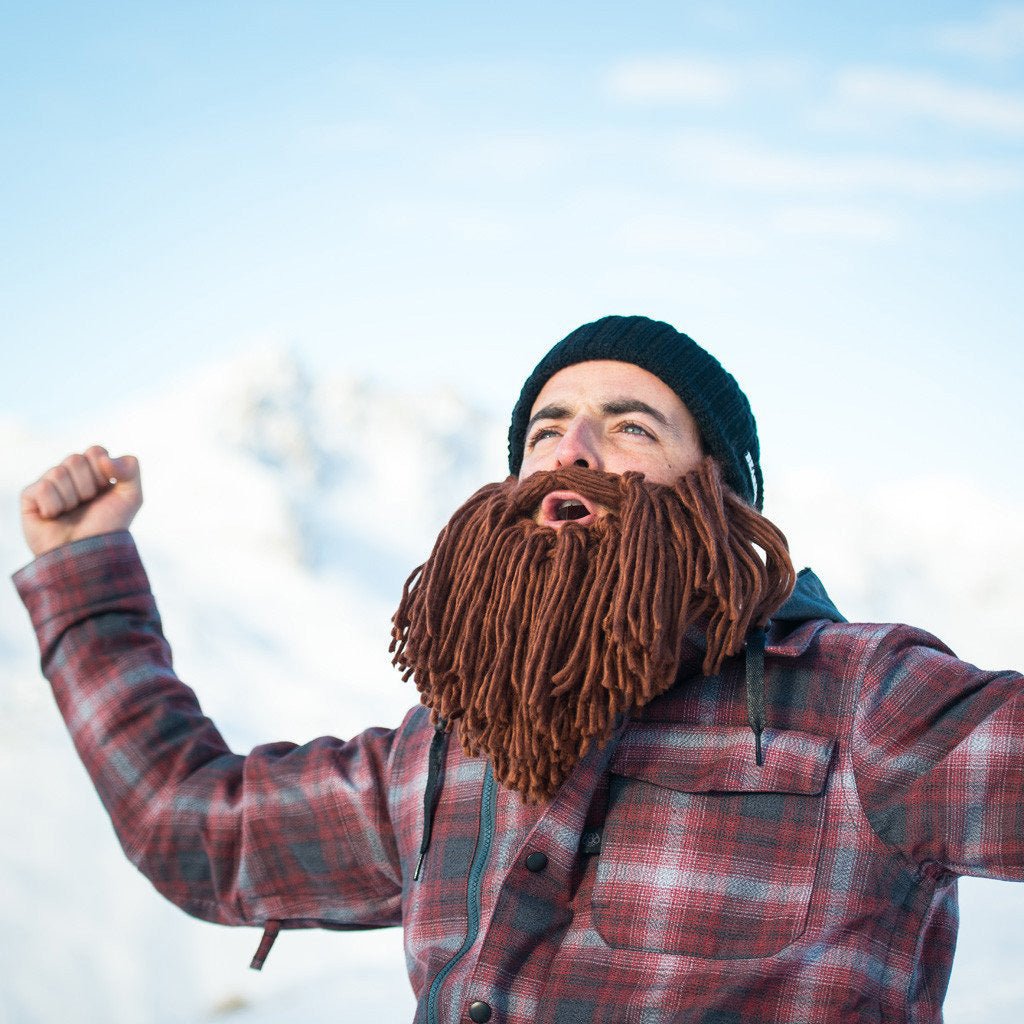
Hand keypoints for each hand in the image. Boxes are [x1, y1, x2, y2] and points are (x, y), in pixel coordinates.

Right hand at [20, 445, 143, 556]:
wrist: (87, 554)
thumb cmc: (108, 527)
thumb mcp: (132, 497)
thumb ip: (130, 468)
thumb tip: (104, 457)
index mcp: (92, 471)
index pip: (95, 451)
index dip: (104, 472)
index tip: (106, 491)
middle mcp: (69, 475)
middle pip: (76, 458)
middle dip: (88, 485)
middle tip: (88, 504)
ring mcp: (49, 484)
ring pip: (58, 472)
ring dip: (72, 498)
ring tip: (72, 513)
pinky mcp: (30, 497)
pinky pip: (43, 487)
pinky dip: (54, 505)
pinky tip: (54, 517)